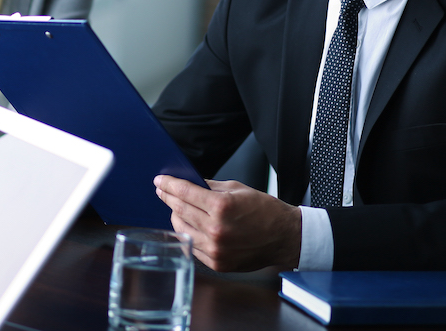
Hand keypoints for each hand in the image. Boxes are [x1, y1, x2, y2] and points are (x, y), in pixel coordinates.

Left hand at [154, 176, 301, 271]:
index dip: (169, 185)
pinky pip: (193, 246)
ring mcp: (216, 249)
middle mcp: (216, 229)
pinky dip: (188, 233)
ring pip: (182, 229)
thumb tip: (188, 183)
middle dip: (168, 197)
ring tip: (177, 207)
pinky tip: (189, 225)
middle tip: (162, 190)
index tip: (159, 181)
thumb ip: (209, 187)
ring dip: (175, 216)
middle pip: (179, 210)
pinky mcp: (217, 263)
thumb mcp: (237, 189)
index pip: (185, 192)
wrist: (285, 237)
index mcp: (222, 207)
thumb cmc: (265, 211)